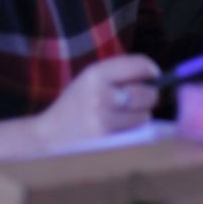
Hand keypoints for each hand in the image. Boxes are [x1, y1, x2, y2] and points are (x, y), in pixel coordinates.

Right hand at [0, 54, 159, 159]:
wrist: (47, 137)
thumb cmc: (74, 106)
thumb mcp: (89, 80)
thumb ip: (118, 74)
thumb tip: (155, 73)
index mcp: (95, 74)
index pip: (138, 64)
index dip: (151, 69)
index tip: (154, 75)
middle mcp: (100, 94)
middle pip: (147, 92)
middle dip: (147, 96)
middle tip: (136, 100)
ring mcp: (103, 118)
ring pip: (144, 114)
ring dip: (139, 116)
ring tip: (120, 117)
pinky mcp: (106, 139)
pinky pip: (135, 131)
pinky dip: (132, 130)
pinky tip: (116, 129)